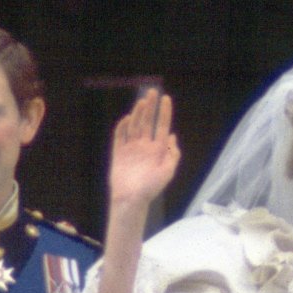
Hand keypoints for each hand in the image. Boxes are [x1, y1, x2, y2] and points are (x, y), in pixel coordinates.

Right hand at [108, 89, 180, 209]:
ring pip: (135, 126)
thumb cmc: (151, 188)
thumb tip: (173, 136)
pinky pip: (120, 137)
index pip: (162, 126)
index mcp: (157, 150)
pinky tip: (128, 118)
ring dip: (138, 113)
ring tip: (142, 101)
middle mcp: (144, 147)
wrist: (131, 199)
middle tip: (152, 92)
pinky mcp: (119, 153)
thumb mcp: (168, 171)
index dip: (164, 112)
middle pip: (148, 122)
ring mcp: (131, 149)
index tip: (166, 98)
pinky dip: (123, 127)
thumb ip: (173, 154)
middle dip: (150, 108)